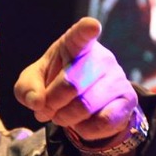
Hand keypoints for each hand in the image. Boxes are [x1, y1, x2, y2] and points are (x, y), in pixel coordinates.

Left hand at [13, 17, 138, 148]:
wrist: (83, 104)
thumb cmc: (54, 83)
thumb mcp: (32, 83)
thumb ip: (27, 89)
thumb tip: (37, 101)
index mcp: (75, 43)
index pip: (81, 34)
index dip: (86, 30)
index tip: (92, 26)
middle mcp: (101, 56)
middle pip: (71, 84)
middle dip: (51, 102)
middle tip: (45, 109)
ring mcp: (117, 77)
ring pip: (85, 106)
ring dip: (65, 118)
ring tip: (60, 116)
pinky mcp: (128, 99)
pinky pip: (103, 122)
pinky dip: (84, 129)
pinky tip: (81, 123)